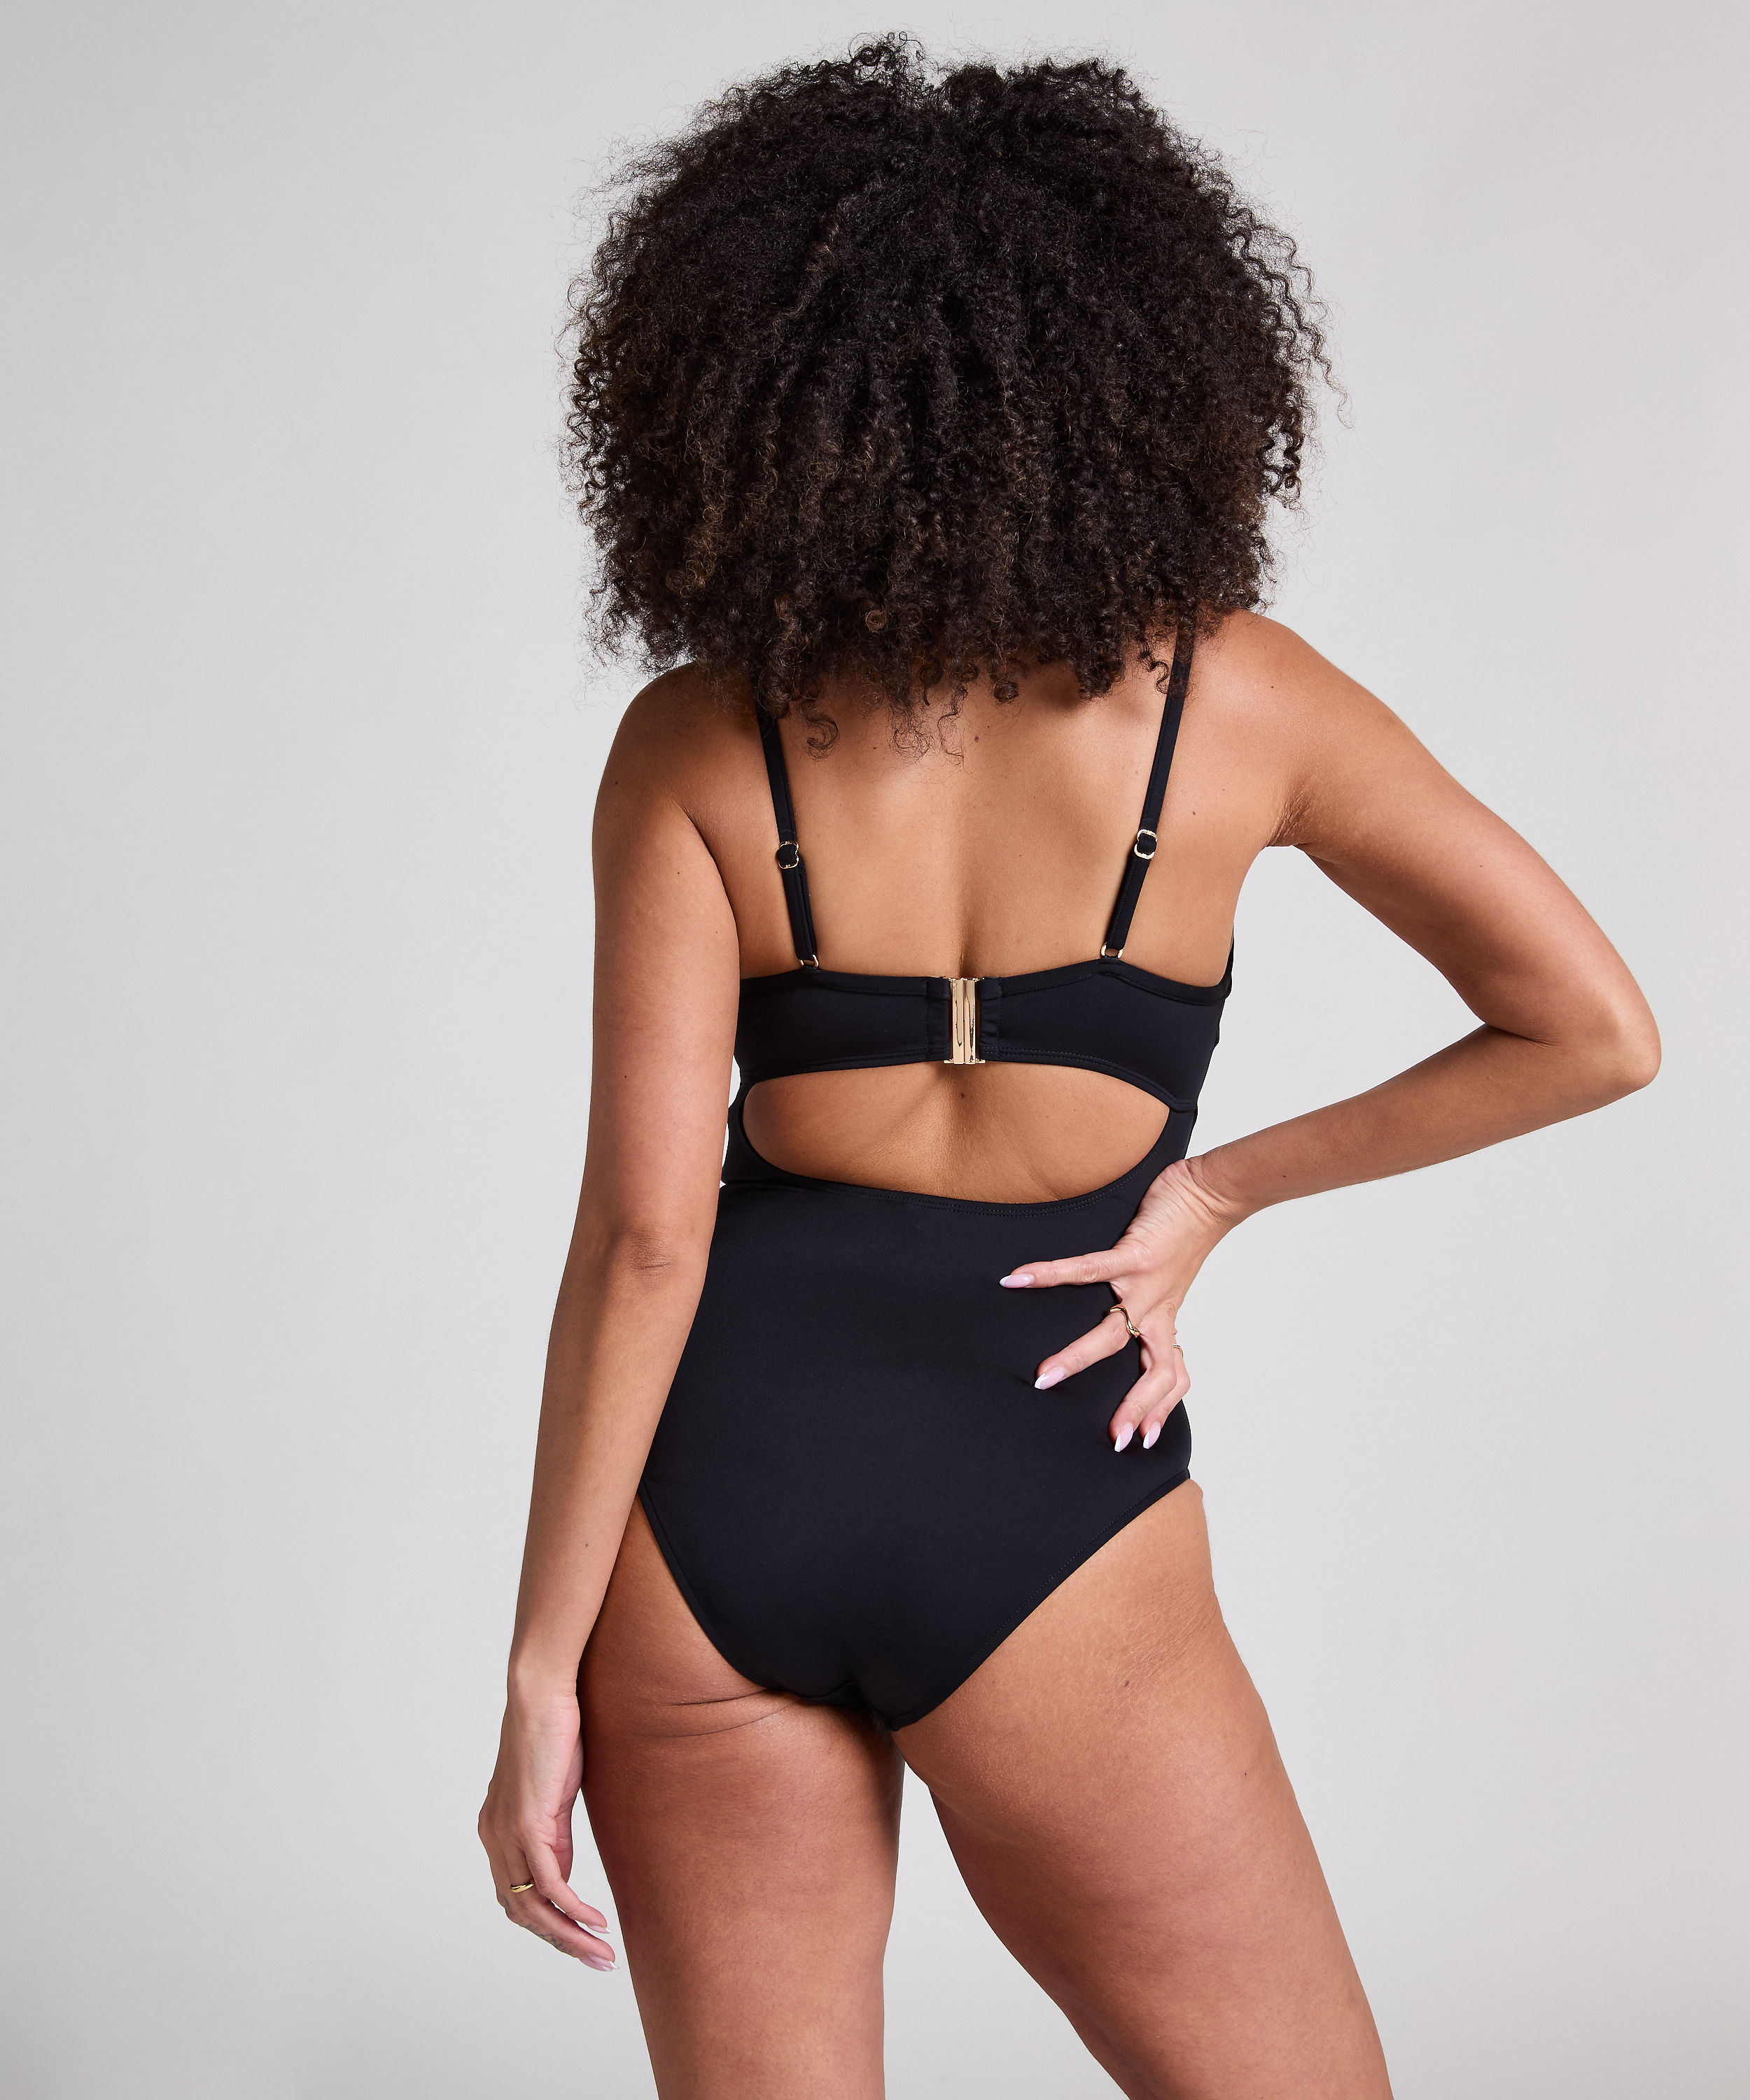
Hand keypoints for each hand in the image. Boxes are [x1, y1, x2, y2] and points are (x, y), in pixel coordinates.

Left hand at [478, 1686, 616, 1969]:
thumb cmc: (551, 1733)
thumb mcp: (552, 1794)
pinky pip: (549, 1884)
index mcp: (496, 1832)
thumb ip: (551, 1835)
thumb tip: (560, 1873)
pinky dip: (573, 1910)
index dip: (548, 1927)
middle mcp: (494, 1839)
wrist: (541, 1693)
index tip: (581, 1943)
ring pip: (534, 1907)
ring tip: (601, 1953)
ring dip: (570, 1937)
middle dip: (562, 1943)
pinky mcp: (527, 1824)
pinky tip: (597, 1922)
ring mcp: (507, 1833)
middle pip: (522, 1914)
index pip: (516, 1898)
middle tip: (597, 1962)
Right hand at [999, 1154, 1244, 1450]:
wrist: (1212, 1192)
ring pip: (1112, 1333)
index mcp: (1166, 1318)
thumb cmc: (1187, 1232)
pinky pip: (1087, 1270)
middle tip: (1111, 1438)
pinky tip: (1018, 1277)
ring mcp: (1146, 1284)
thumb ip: (1152, 1302)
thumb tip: (1126, 1315)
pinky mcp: (1135, 1253)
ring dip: (1078, 1357)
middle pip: (1148, 1369)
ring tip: (1044, 1375)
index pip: (1170, 1375)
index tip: (1140, 1440)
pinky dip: (1050, 1274)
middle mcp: (1158, 1309)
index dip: (1158, 1408)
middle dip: (1129, 1406)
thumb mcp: (1172, 1280)